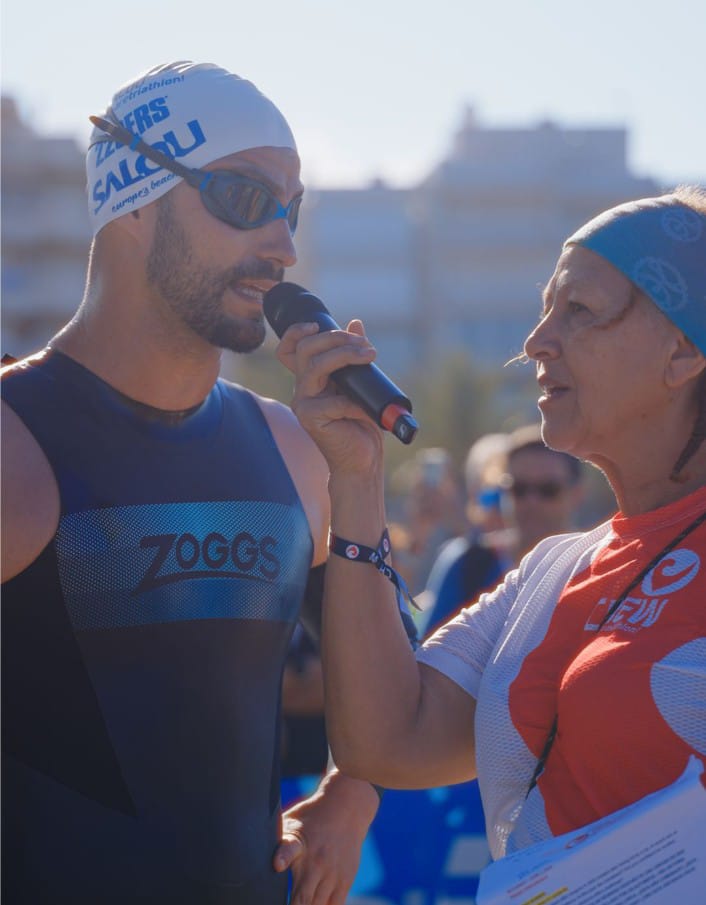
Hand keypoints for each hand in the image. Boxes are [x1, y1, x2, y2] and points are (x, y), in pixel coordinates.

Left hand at [273, 770, 378, 904]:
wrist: (346, 808)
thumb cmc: (310, 817)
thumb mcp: (290, 822)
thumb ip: (275, 843)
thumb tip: (248, 849)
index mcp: (298, 843)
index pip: (289, 849)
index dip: (282, 857)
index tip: (277, 865)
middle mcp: (316, 860)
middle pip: (303, 899)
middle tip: (280, 904)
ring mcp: (333, 872)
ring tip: (298, 904)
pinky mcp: (346, 879)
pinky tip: (314, 904)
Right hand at [276, 320, 383, 478]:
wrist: (361, 461)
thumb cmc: (361, 424)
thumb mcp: (360, 384)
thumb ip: (354, 356)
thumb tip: (356, 323)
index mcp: (310, 379)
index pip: (289, 350)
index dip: (296, 332)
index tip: (317, 324)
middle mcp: (303, 389)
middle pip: (305, 350)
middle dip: (336, 339)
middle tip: (365, 345)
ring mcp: (304, 404)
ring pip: (315, 366)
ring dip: (345, 356)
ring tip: (369, 357)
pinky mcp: (311, 420)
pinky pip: (334, 401)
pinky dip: (356, 403)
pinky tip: (369, 411)